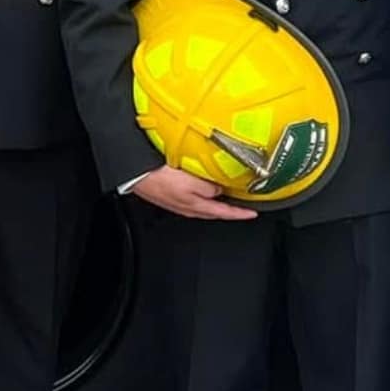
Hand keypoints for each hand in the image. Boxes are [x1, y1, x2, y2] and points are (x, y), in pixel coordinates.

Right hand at [131, 164, 257, 220]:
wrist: (136, 176)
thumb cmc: (158, 179)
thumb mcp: (189, 183)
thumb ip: (208, 188)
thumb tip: (220, 190)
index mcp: (197, 206)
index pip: (225, 213)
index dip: (241, 213)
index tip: (253, 213)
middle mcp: (190, 208)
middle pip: (217, 211)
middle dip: (231, 209)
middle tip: (244, 203)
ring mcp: (181, 203)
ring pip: (206, 204)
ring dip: (218, 199)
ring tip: (227, 192)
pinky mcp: (174, 195)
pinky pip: (195, 196)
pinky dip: (204, 192)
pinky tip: (203, 184)